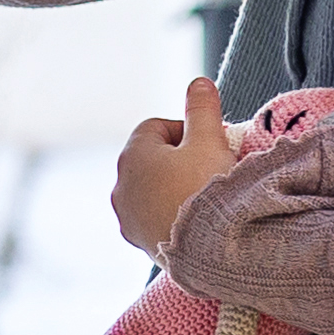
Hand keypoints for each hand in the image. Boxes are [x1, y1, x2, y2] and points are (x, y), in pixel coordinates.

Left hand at [113, 76, 238, 257]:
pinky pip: (155, 217)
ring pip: (153, 190)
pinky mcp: (139, 242)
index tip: (211, 143)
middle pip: (153, 159)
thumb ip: (202, 109)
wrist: (210, 251)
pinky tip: (197, 219)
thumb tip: (197, 83)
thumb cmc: (208, 190)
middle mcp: (121, 186)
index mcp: (132, 156)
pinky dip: (172, 212)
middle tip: (212, 167)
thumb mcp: (209, 140)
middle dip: (180, 159)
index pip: (156, 127)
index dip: (187, 130)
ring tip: (205, 195)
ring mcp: (127, 217)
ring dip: (175, 186)